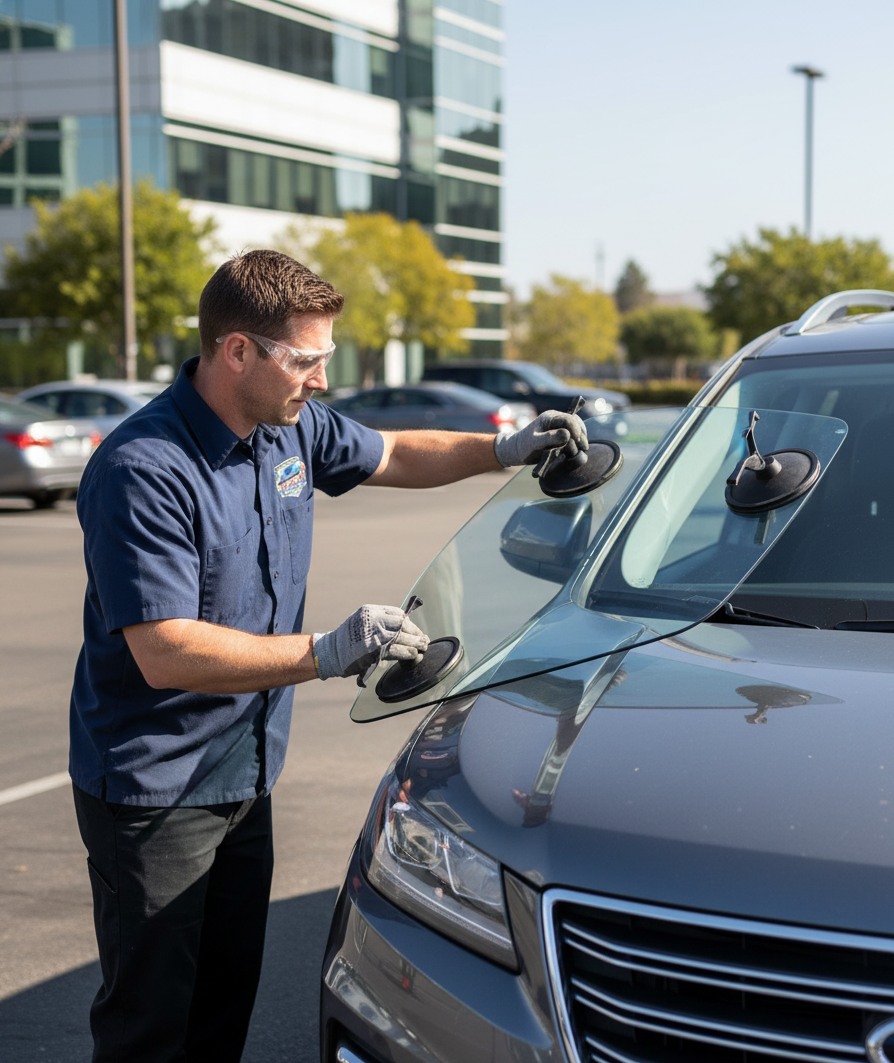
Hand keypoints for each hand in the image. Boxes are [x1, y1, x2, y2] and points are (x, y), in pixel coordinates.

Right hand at [313, 605, 428, 681]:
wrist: (331, 653)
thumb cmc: (347, 639)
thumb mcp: (362, 622)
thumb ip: (379, 622)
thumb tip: (402, 626)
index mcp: (371, 611)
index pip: (397, 613)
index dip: (408, 623)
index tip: (413, 629)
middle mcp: (374, 620)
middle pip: (402, 625)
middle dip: (415, 633)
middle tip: (424, 639)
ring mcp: (375, 635)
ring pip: (402, 638)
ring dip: (415, 644)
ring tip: (422, 648)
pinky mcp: (375, 650)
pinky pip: (397, 650)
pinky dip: (407, 653)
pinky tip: (413, 655)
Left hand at [493, 410, 588, 467]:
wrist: (518, 451)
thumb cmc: (525, 446)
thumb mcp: (535, 443)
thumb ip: (550, 438)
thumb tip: (567, 434)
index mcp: (549, 417)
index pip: (568, 419)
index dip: (576, 429)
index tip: (578, 441)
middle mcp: (556, 419)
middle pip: (576, 421)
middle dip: (581, 434)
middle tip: (584, 448)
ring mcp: (559, 426)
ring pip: (577, 427)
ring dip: (581, 437)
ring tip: (583, 449)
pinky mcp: (560, 433)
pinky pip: (574, 434)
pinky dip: (578, 441)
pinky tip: (579, 449)